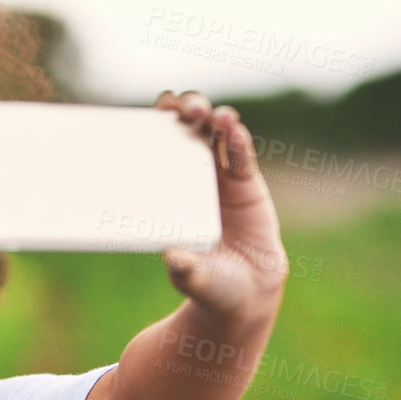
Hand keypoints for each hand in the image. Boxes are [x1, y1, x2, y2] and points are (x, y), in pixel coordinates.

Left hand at [154, 91, 286, 322]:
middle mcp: (191, 177)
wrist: (244, 292)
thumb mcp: (190, 276)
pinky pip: (241, 157)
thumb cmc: (205, 282)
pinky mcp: (246, 185)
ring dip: (213, 120)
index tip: (153, 111)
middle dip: (185, 112)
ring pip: (216, 137)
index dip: (157, 126)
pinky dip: (238, 140)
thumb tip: (171, 256)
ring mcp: (220, 178)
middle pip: (188, 132)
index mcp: (167, 191)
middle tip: (182, 107)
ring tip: (212, 115)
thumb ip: (182, 267)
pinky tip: (233, 128)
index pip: (159, 148)